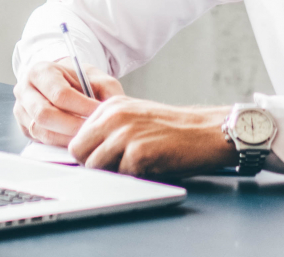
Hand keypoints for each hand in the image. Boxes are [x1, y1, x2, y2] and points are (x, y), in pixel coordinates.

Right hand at [14, 60, 124, 146]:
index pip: (60, 94)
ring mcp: (20, 110)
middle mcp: (24, 90)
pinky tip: (76, 141)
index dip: (82, 108)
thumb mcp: (96, 77)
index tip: (100, 114)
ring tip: (87, 138)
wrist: (61, 81)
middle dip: (73, 127)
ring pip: (41, 131)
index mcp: (40, 72)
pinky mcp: (23, 126)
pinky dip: (60, 143)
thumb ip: (108, 91)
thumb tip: (113, 111)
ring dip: (66, 139)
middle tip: (94, 131)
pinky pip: (41, 140)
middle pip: (46, 115)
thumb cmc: (77, 79)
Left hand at [66, 97, 236, 179]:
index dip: (89, 153)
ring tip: (136, 166)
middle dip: (94, 165)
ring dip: (113, 173)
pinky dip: (134, 177)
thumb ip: (109, 129)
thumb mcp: (135, 117)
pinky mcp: (138, 153)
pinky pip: (121, 176)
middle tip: (117, 167)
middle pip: (79, 152)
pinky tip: (152, 166)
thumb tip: (85, 153)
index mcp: (111, 105)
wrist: (206, 131)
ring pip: (95, 167)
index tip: (105, 158)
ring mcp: (125, 134)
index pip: (78, 137)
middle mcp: (114, 116)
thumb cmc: (173, 129)